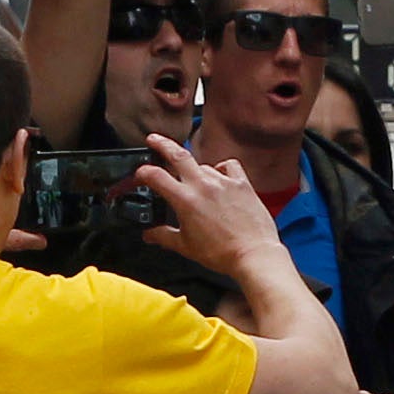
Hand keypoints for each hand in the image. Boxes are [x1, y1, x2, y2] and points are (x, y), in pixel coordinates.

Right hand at [136, 132, 280, 287]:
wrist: (253, 254)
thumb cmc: (221, 253)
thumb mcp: (185, 246)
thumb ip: (164, 236)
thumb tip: (150, 234)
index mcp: (185, 200)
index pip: (155, 176)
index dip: (142, 172)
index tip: (140, 174)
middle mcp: (203, 185)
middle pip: (178, 154)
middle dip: (162, 144)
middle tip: (153, 139)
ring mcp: (223, 181)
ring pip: (202, 165)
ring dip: (194, 171)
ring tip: (194, 185)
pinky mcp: (242, 183)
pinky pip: (228, 165)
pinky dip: (221, 168)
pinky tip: (220, 177)